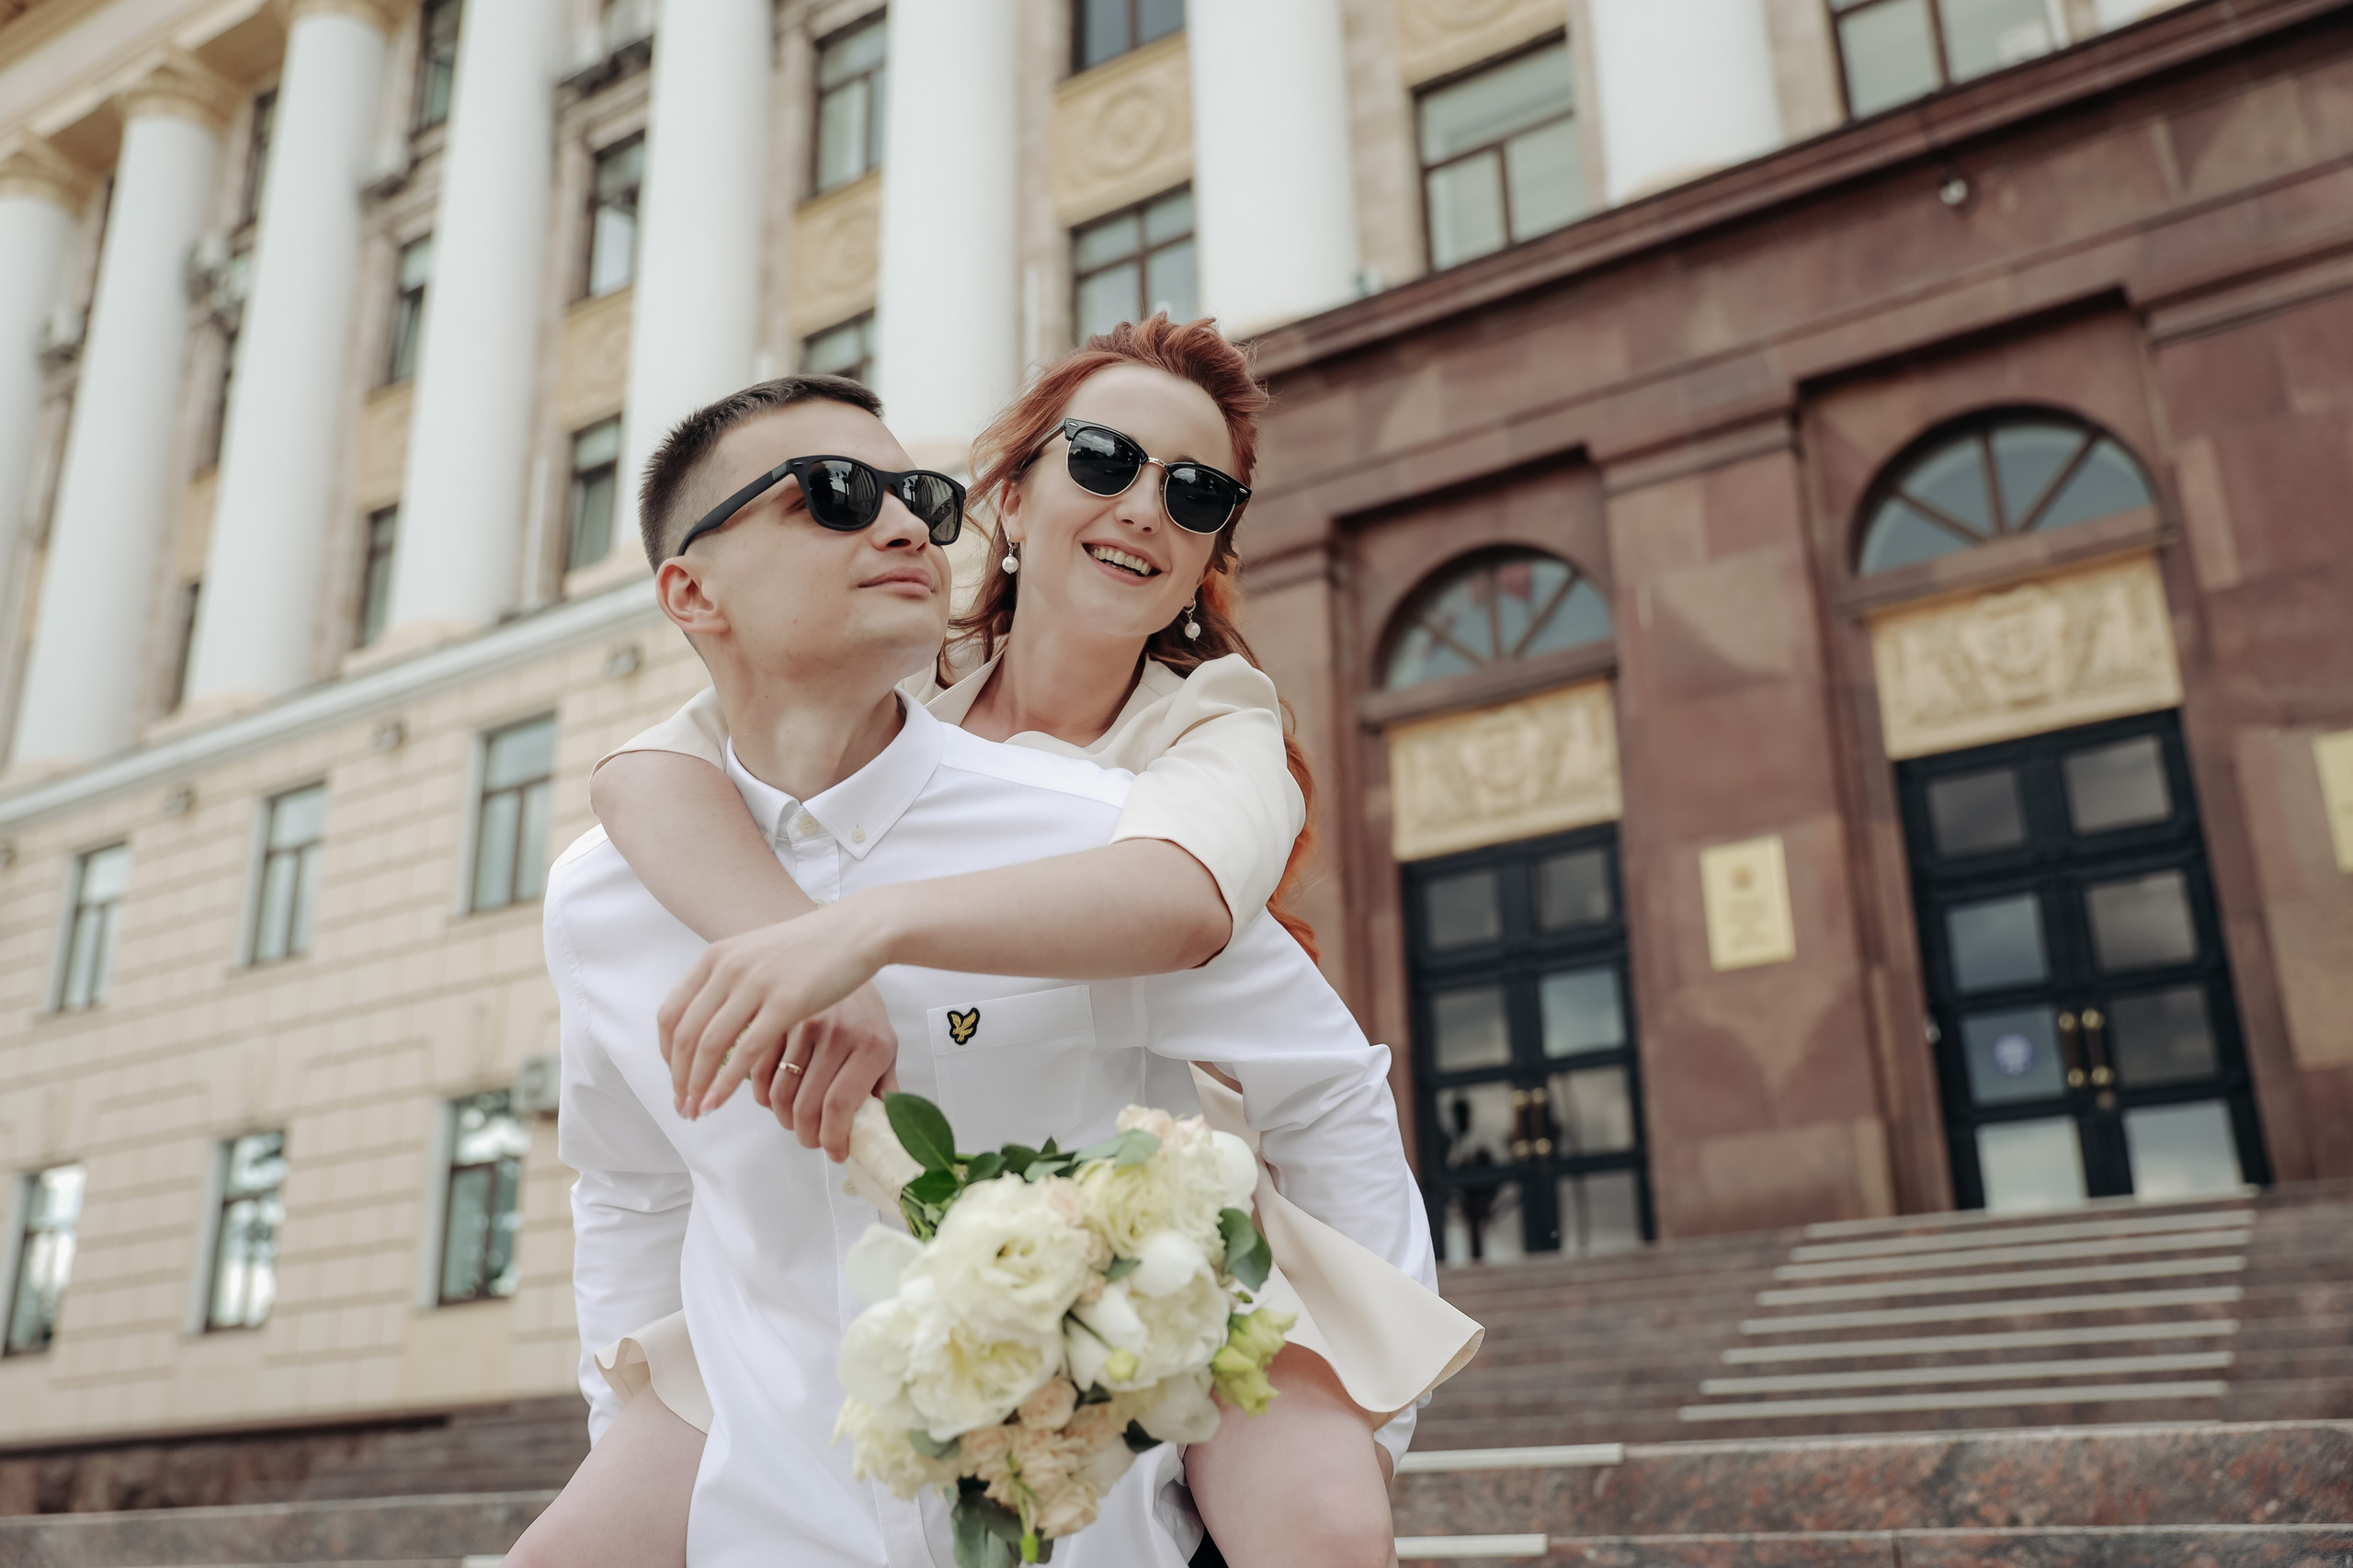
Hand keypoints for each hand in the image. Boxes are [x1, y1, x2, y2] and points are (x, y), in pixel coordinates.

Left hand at [659, 894, 892, 1125]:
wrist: (856, 929)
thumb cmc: (814, 947)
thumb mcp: (758, 955)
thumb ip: (732, 980)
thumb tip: (714, 1017)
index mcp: (717, 957)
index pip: (672, 1013)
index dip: (666, 1053)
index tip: (675, 1078)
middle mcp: (729, 968)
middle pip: (686, 1034)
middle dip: (679, 1077)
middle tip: (682, 1105)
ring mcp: (756, 984)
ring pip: (710, 1045)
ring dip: (697, 1084)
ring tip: (697, 1110)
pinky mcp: (786, 1002)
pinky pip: (747, 1050)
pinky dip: (726, 1081)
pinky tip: (720, 1100)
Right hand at [763, 985, 900, 1158]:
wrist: (846, 956)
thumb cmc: (866, 1013)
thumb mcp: (886, 1049)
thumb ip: (884, 1091)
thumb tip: (882, 1134)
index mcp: (870, 1045)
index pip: (840, 1106)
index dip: (832, 1137)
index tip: (834, 1151)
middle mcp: (836, 1034)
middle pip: (806, 1106)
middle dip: (806, 1135)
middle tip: (811, 1140)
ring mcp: (803, 1026)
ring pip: (779, 1093)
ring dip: (782, 1119)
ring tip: (793, 1122)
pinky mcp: (777, 1020)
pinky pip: (759, 1071)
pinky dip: (762, 1095)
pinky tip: (774, 1099)